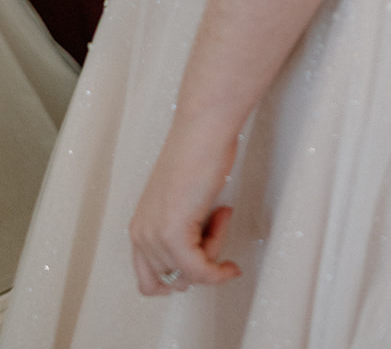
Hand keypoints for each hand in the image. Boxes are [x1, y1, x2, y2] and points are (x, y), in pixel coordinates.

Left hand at [129, 118, 241, 295]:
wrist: (203, 129)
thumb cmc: (199, 152)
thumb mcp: (180, 201)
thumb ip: (179, 228)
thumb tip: (197, 254)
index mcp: (139, 226)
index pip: (150, 279)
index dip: (181, 276)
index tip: (205, 258)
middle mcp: (141, 235)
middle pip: (171, 280)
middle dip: (200, 263)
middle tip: (217, 225)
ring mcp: (155, 236)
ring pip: (189, 275)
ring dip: (213, 255)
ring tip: (222, 216)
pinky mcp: (174, 234)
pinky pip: (201, 271)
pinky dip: (218, 273)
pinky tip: (231, 265)